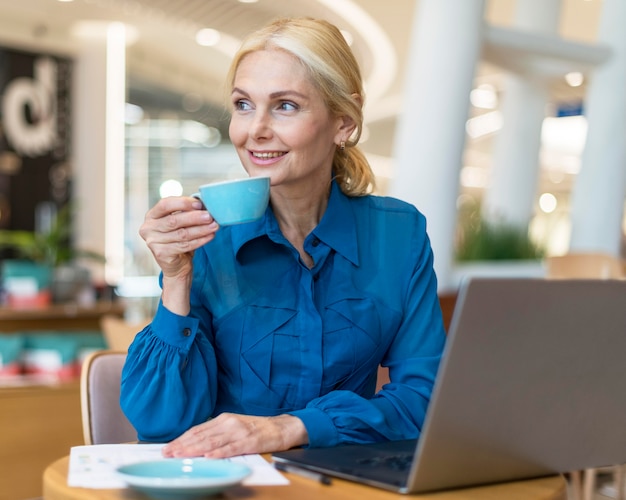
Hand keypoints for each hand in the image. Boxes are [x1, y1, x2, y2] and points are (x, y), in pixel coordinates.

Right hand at [139, 196, 218, 314]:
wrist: (176, 266)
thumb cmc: (178, 240)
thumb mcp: (179, 224)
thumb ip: (186, 213)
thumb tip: (204, 205)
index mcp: (152, 216)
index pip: (165, 204)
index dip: (183, 203)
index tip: (199, 204)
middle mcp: (148, 228)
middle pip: (174, 220)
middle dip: (195, 217)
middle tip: (210, 216)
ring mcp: (152, 242)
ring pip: (182, 234)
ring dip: (201, 229)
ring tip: (214, 226)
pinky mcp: (161, 253)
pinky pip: (184, 245)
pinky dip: (200, 240)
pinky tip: (210, 236)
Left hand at [161, 413, 308, 457]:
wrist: (281, 427)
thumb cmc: (257, 428)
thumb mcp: (234, 425)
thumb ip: (217, 432)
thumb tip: (195, 442)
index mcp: (223, 419)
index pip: (198, 430)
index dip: (182, 439)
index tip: (169, 447)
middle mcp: (229, 423)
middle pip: (202, 435)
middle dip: (183, 445)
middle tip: (168, 453)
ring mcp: (239, 431)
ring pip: (213, 442)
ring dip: (195, 449)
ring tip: (181, 455)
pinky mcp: (250, 441)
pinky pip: (232, 448)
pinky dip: (220, 453)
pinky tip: (209, 457)